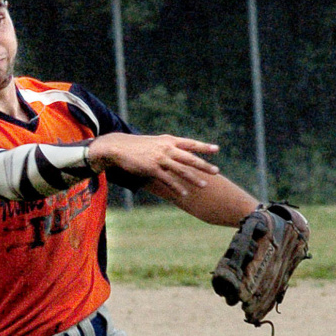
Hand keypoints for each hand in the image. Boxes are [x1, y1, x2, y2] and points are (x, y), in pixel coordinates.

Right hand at [87, 133, 219, 196]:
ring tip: (204, 186)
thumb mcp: (155, 142)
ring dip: (194, 179)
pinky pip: (168, 180)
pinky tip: (184, 194)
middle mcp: (166, 148)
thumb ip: (167, 147)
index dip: (204, 147)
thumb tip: (177, 153)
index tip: (216, 149)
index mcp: (168, 140)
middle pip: (190, 158)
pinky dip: (177, 188)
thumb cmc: (137, 146)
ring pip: (181, 170)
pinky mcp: (152, 169)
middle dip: (204, 165)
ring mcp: (160, 158)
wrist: (118, 147)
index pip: (190, 143)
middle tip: (216, 171)